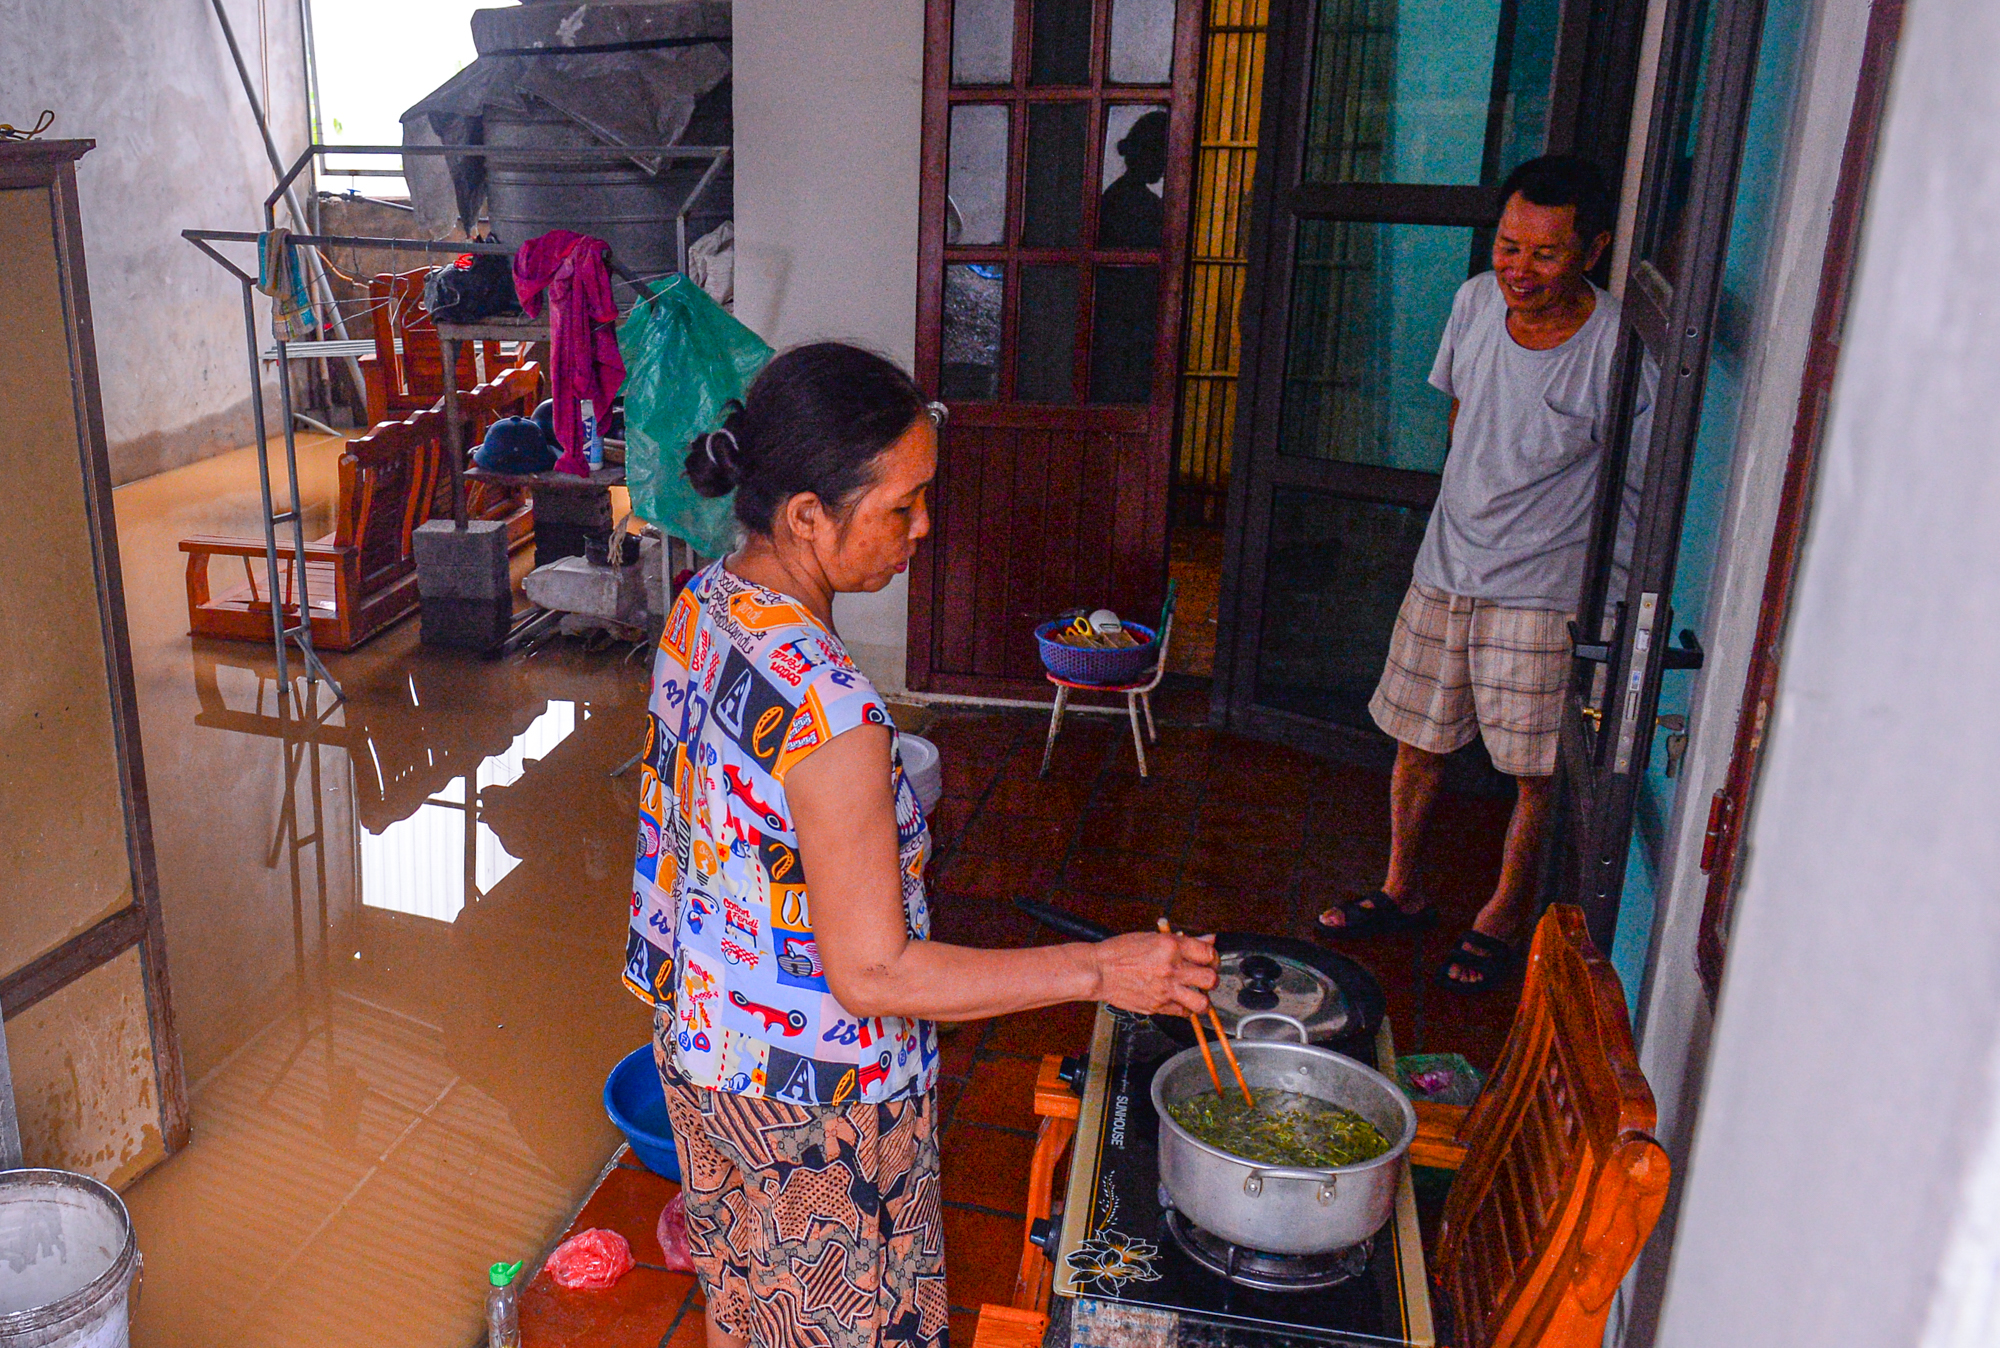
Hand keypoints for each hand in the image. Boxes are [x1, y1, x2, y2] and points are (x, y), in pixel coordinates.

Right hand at [1089, 932, 1217, 1016]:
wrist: (1099, 971)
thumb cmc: (1121, 951)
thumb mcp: (1152, 937)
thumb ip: (1183, 941)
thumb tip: (1208, 940)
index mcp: (1171, 946)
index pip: (1208, 953)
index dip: (1213, 957)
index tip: (1210, 960)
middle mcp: (1171, 969)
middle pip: (1210, 979)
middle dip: (1212, 979)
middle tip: (1206, 978)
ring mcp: (1165, 990)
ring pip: (1202, 1003)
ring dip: (1203, 999)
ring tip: (1197, 994)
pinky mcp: (1158, 1007)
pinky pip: (1182, 1012)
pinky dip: (1184, 1007)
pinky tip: (1178, 1000)